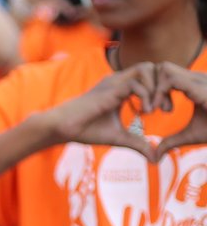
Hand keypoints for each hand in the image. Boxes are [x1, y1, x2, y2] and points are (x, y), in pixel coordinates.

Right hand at [39, 64, 158, 158]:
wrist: (62, 128)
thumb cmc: (85, 131)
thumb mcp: (119, 138)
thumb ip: (138, 144)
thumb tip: (155, 158)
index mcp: (122, 89)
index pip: (150, 78)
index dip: (161, 92)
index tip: (163, 112)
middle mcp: (119, 81)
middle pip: (152, 67)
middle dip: (163, 86)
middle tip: (164, 109)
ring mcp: (114, 82)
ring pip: (147, 68)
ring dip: (156, 88)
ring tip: (153, 110)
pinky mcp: (110, 88)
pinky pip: (136, 84)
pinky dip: (146, 97)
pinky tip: (144, 113)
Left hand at [151, 61, 206, 154]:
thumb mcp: (190, 136)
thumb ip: (171, 142)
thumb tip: (154, 157)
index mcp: (194, 85)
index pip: (165, 73)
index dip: (153, 89)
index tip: (152, 110)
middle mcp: (196, 78)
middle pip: (161, 67)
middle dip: (150, 85)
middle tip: (152, 109)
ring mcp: (199, 79)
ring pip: (163, 68)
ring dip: (154, 89)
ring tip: (158, 110)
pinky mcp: (201, 86)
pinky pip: (170, 79)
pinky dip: (159, 93)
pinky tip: (164, 110)